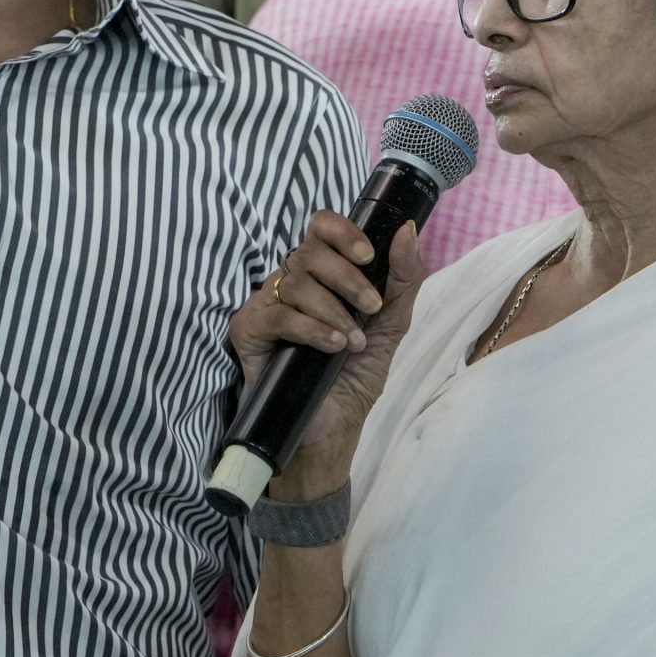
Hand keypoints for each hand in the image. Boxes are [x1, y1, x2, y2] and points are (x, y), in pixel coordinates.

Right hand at [229, 213, 427, 477]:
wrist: (331, 428)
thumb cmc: (355, 376)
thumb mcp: (390, 325)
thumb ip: (402, 279)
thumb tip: (407, 230)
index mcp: (323, 274)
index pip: (322, 227)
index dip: (343, 232)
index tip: (367, 256)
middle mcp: (292, 282)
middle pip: (310, 251)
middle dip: (347, 277)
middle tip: (370, 308)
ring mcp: (267, 304)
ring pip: (296, 281)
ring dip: (333, 310)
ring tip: (351, 342)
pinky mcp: (248, 330)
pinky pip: (277, 314)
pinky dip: (310, 328)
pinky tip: (331, 346)